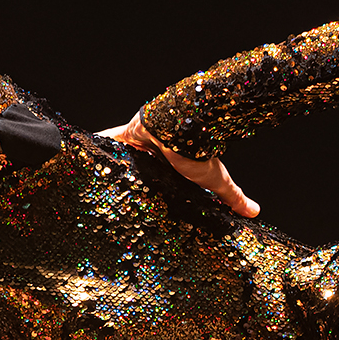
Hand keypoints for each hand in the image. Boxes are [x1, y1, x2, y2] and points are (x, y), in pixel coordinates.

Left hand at [99, 112, 259, 216]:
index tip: (152, 200)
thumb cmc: (199, 152)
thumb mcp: (216, 181)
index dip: (156, 186)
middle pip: (138, 168)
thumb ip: (233, 197)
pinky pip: (104, 143)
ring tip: (102, 188)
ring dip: (113, 168)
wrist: (183, 126)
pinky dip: (94, 148)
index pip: (161, 176)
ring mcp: (137, 144)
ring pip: (121, 159)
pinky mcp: (125, 137)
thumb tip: (256, 212)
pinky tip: (82, 160)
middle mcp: (153, 152)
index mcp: (173, 162)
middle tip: (123, 199)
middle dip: (132, 180)